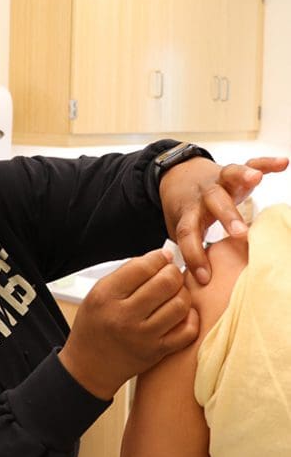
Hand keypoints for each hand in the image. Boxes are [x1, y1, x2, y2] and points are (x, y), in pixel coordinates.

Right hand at [58, 249, 198, 400]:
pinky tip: (180, 313)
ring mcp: (143, 336)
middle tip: (170, 274)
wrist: (89, 365)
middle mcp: (124, 316)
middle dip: (173, 272)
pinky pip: (187, 330)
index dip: (158, 258)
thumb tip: (160, 258)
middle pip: (166, 282)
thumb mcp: (98, 293)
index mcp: (107, 296)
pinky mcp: (157, 352)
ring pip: (180, 304)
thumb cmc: (94, 325)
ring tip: (174, 293)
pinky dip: (190, 318)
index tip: (162, 257)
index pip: (143, 267)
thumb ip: (126, 274)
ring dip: (182, 293)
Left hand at [159, 155, 288, 283]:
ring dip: (242, 176)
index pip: (188, 234)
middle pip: (213, 203)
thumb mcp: (181, 233)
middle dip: (227, 217)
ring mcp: (218, 180)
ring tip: (255, 179)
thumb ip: (189, 255)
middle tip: (240, 234)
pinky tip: (284, 163)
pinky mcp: (234, 173)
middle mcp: (203, 195)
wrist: (177, 178)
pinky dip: (266, 164)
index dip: (194, 255)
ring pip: (229, 175)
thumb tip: (193, 293)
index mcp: (187, 213)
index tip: (204, 277)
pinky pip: (251, 164)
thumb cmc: (184, 215)